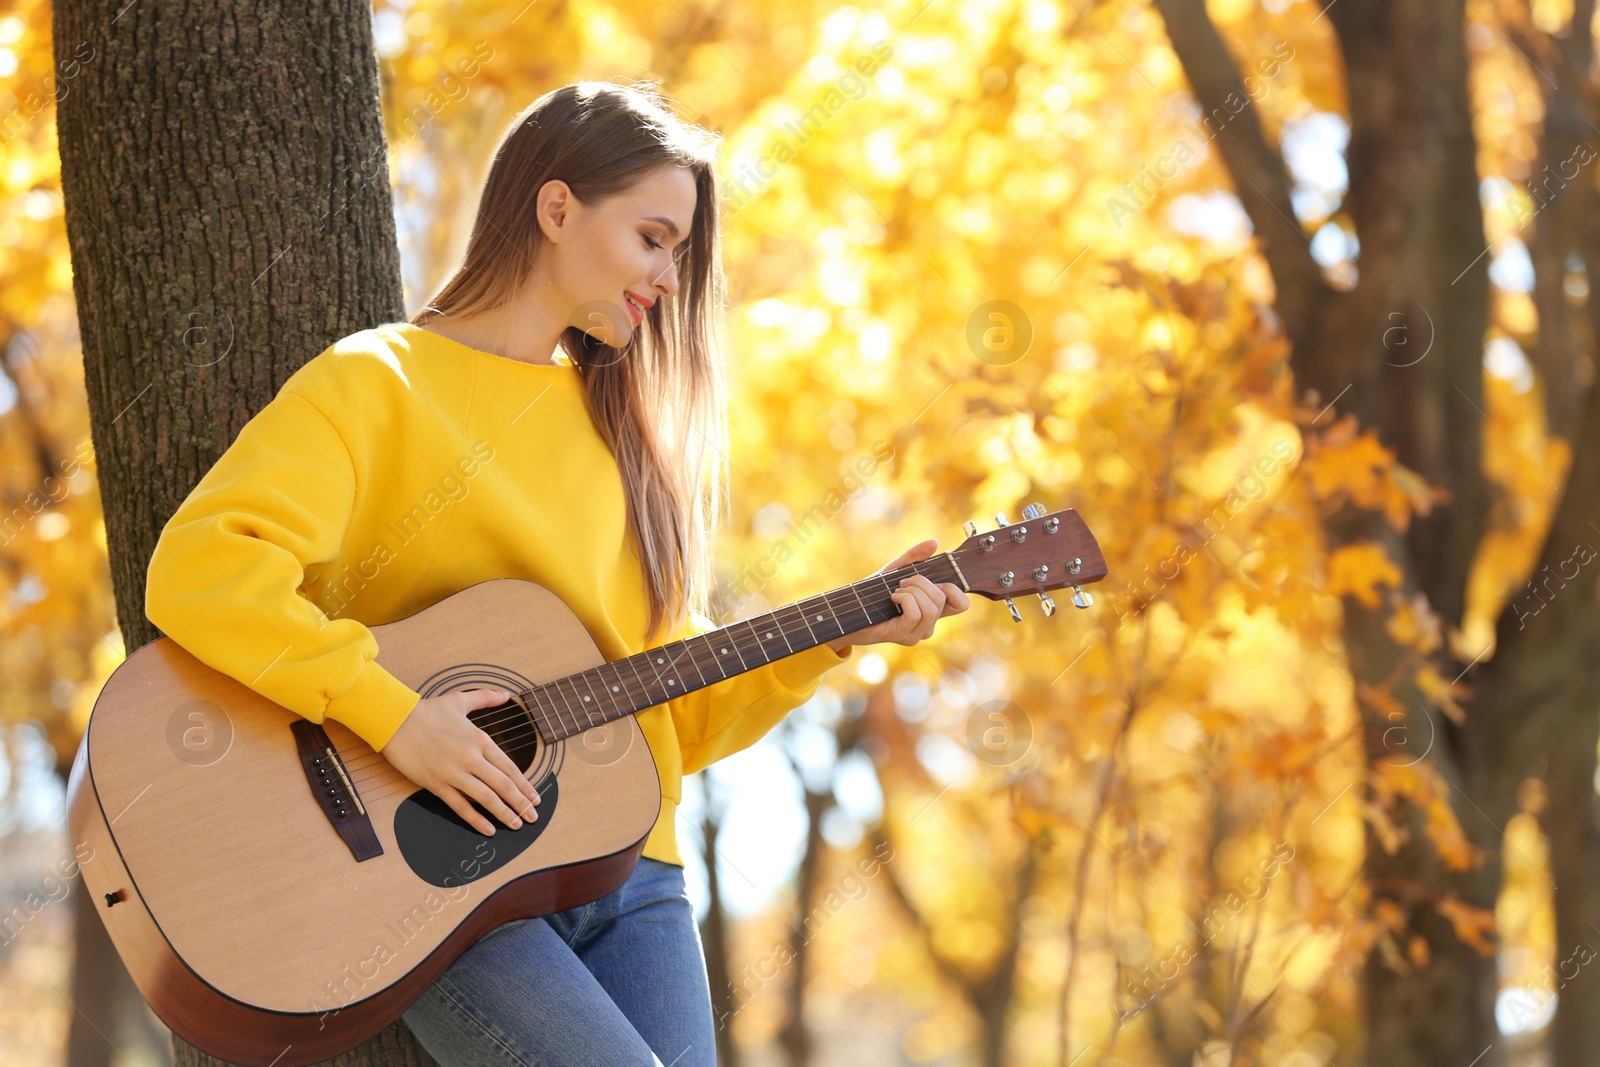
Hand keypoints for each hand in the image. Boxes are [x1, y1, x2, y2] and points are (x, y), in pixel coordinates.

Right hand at [379, 688, 539, 835]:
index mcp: (480, 739)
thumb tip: (506, 694)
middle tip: (532, 817)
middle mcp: (471, 757)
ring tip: (516, 825)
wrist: (394, 719)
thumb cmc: (427, 710)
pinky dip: (476, 820)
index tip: (535, 797)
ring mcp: (454, 773)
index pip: (509, 768)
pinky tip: (488, 829)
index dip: (525, 785)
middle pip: (503, 785)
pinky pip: (460, 806)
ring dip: (504, 814)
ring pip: (486, 798)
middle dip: (521, 804)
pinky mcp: (436, 784)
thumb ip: (486, 698)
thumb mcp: (460, 699)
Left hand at [829, 538, 970, 652]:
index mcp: (932, 610)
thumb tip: (934, 543)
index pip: (962, 604)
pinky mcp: (905, 636)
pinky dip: (904, 599)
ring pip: (932, 607)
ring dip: (912, 591)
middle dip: (922, 581)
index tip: (935, 580)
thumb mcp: (895, 570)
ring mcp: (918, 633)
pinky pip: (915, 613)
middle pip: (943, 598)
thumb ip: (914, 556)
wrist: (850, 613)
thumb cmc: (873, 594)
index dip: (955, 589)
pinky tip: (892, 597)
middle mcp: (929, 624)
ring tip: (896, 590)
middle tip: (903, 581)